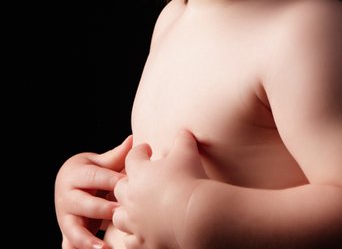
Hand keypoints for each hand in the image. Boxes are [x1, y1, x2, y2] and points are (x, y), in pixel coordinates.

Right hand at [55, 135, 132, 248]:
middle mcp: (65, 195)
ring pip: (74, 228)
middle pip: (83, 203)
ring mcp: (64, 215)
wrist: (68, 185)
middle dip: (102, 208)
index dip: (111, 180)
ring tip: (104, 247)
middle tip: (121, 213)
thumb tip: (133, 140)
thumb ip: (116, 156)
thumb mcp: (99, 162)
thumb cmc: (90, 171)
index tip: (128, 184)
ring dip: (88, 239)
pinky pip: (70, 243)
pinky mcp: (66, 231)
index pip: (94, 176)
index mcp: (74, 174)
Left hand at [113, 130, 207, 248]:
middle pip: (120, 189)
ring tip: (135, 210)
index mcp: (139, 173)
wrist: (195, 216)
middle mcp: (132, 198)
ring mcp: (136, 222)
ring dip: (125, 212)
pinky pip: (131, 241)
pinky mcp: (145, 242)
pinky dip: (134, 237)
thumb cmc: (189, 180)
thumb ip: (183, 139)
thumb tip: (184, 132)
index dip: (139, 151)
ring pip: (119, 217)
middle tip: (139, 181)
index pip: (132, 158)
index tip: (146, 150)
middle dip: (128, 183)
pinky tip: (141, 234)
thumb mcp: (187, 151)